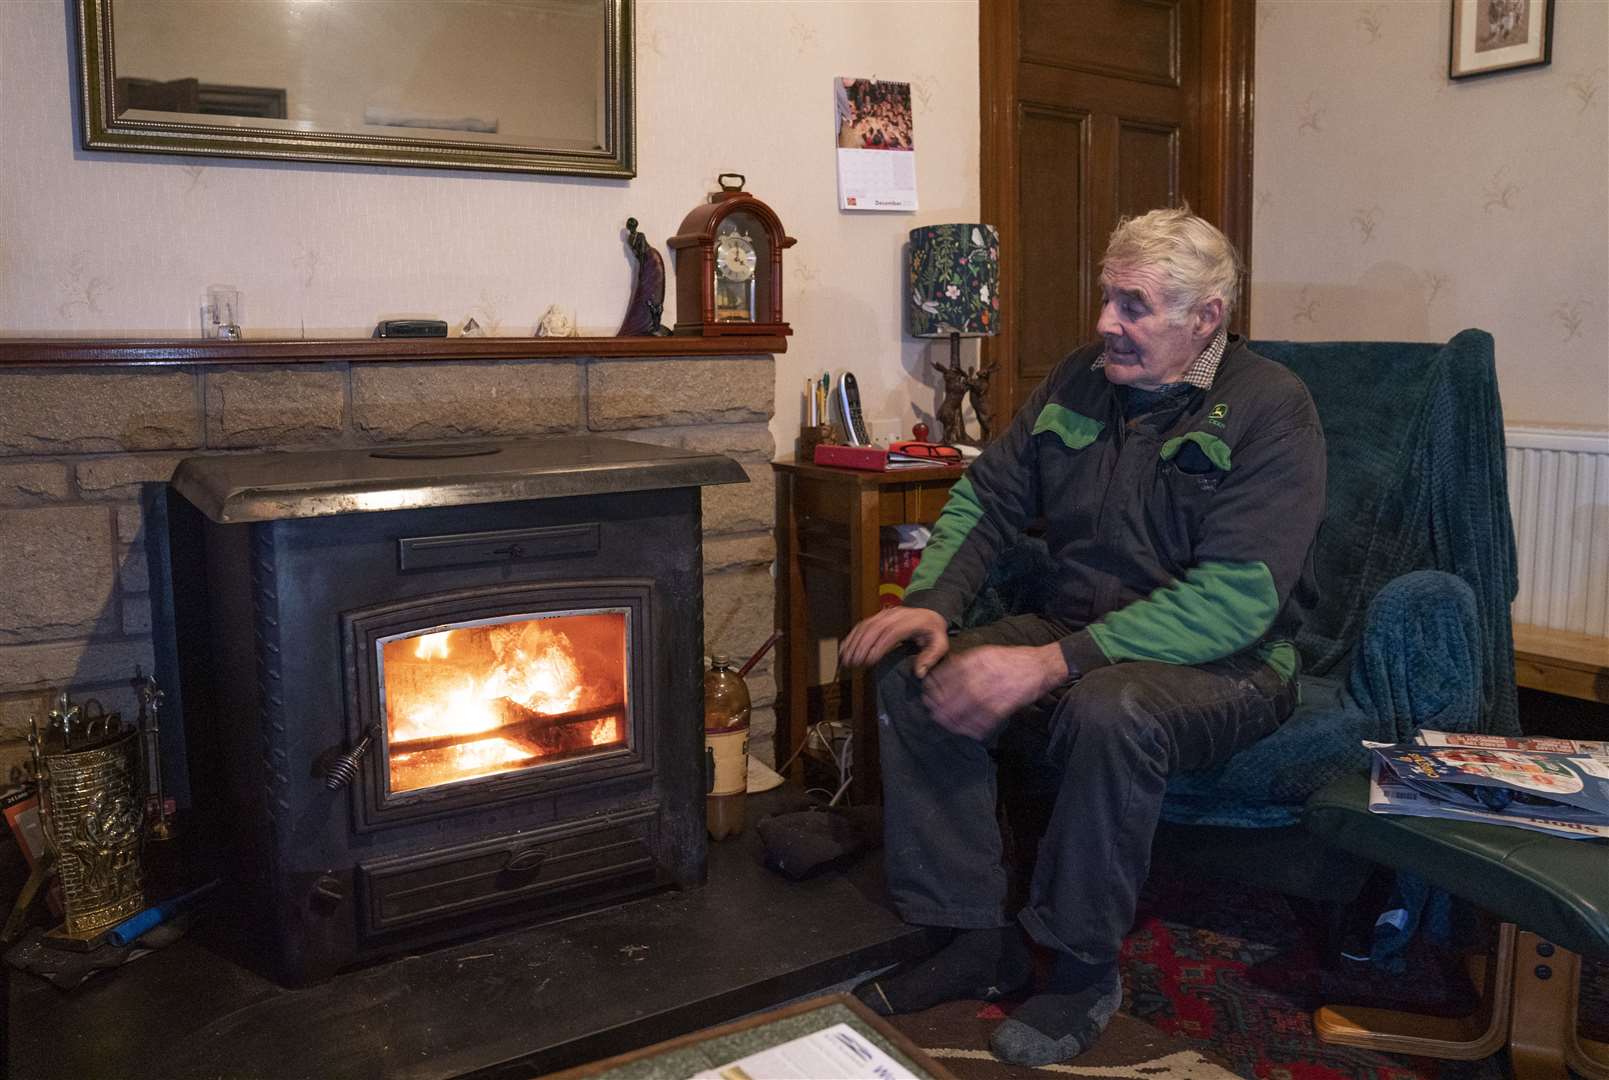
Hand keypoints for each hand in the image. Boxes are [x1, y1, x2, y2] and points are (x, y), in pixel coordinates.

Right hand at [839, 606, 949, 675]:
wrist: (930, 614)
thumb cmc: (933, 632)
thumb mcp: (940, 644)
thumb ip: (930, 658)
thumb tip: (919, 673)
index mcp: (912, 621)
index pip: (892, 632)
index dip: (879, 646)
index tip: (869, 661)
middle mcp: (896, 615)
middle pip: (875, 628)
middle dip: (862, 646)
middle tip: (853, 663)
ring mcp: (885, 614)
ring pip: (866, 626)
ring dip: (854, 642)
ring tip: (846, 659)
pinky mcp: (878, 616)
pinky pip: (863, 624)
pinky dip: (852, 636)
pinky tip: (844, 649)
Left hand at [921, 644, 1068, 740]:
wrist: (1038, 666)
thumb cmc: (1010, 659)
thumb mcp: (984, 653)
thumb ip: (963, 663)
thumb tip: (942, 674)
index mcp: (973, 662)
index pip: (943, 678)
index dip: (931, 690)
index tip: (926, 695)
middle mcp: (978, 678)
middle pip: (948, 699)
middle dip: (937, 709)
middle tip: (932, 713)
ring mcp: (989, 694)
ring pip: (961, 714)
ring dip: (950, 722)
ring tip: (946, 724)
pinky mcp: (1001, 709)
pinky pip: (980, 723)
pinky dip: (971, 729)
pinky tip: (966, 731)